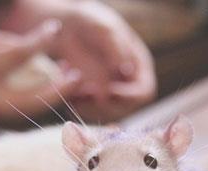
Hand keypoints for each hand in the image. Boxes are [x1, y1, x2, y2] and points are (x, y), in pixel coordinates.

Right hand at [0, 21, 81, 118]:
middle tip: (77, 74)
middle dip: (58, 89)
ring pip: (26, 110)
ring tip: (69, 80)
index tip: (54, 30)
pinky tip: (46, 87)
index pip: (16, 57)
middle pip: (31, 100)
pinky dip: (35, 100)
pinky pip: (15, 109)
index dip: (39, 42)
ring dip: (51, 97)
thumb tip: (25, 46)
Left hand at [54, 2, 155, 120]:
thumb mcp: (103, 27)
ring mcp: (106, 93)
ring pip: (101, 112)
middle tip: (85, 93)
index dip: (130, 97)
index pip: (144, 92)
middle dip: (104, 104)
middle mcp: (125, 84)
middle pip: (123, 108)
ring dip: (85, 104)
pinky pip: (84, 109)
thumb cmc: (88, 20)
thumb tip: (123, 70)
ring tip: (71, 83)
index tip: (110, 91)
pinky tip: (63, 83)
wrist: (64, 24)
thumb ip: (115, 47)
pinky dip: (72, 101)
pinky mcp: (88, 98)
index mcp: (138, 65)